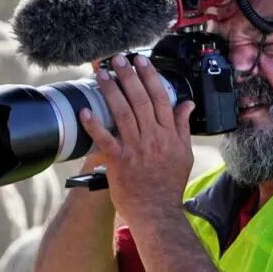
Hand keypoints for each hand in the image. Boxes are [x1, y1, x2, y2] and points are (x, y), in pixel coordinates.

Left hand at [78, 53, 194, 224]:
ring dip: (111, 91)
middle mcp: (153, 138)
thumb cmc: (169, 185)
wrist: (158, 212)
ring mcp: (135, 149)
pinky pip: (105, 140)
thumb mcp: (184, 153)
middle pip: (140, 100)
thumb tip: (187, 103)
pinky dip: (94, 125)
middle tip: (118, 59)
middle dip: (128, 76)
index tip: (141, 61)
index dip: (150, 76)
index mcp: (169, 134)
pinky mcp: (119, 162)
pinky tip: (85, 110)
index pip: (160, 98)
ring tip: (101, 74)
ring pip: (123, 113)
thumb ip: (183, 126)